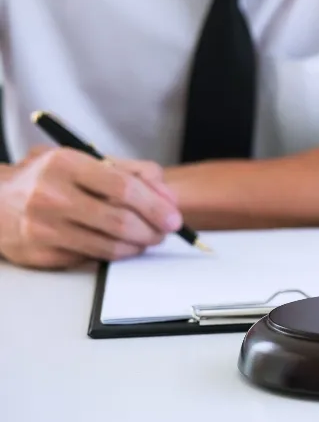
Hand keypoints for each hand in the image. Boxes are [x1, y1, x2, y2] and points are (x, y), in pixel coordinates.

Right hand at [0, 147, 182, 268]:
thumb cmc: (53, 179)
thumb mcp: (87, 162)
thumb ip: (133, 172)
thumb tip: (167, 198)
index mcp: (66, 164)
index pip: (124, 187)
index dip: (155, 206)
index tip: (173, 218)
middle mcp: (51, 195)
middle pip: (120, 221)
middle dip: (152, 230)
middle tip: (164, 233)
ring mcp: (43, 227)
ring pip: (109, 246)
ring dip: (138, 246)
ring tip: (146, 240)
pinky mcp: (41, 254)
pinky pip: (91, 259)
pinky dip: (114, 255)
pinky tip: (118, 245)